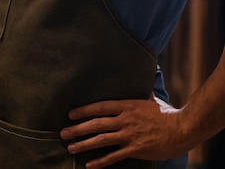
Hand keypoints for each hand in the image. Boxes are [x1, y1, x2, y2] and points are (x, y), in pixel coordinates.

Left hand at [60, 95, 186, 167]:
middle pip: (96, 124)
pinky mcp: (135, 150)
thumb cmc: (165, 113)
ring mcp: (129, 135)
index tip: (70, 114)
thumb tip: (137, 83)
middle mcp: (124, 120)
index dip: (83, 110)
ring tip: (70, 148)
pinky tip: (89, 165)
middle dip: (77, 128)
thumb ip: (138, 94)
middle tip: (63, 133)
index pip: (99, 107)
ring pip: (101, 140)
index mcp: (126, 105)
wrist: (180, 128)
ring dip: (84, 144)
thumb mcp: (149, 99)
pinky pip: (113, 157)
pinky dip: (100, 161)